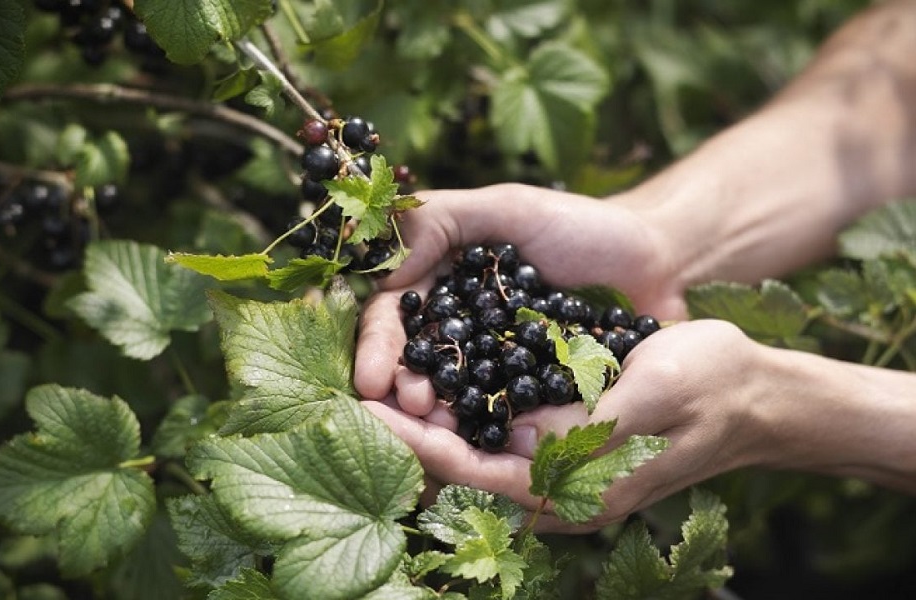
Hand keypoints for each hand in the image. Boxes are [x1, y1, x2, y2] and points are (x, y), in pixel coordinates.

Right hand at [354, 183, 684, 415]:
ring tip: (435, 428)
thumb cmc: (583, 226)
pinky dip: (487, 431)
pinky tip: (480, 445)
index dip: (379, 347)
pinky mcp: (533, 398)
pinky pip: (504, 418)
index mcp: (441, 285)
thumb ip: (442, 219)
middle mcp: (460, 331)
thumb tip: (383, 266)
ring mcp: (495, 368)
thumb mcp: (509, 208)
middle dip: (403, 388)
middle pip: (416, 365)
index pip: (392, 317)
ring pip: (453, 397)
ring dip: (437, 418)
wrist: (660, 262)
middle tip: (411, 406)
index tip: (372, 378)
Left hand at [362, 319, 769, 532]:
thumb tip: (509, 442)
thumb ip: (581, 428)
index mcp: (572, 492)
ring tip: (380, 377)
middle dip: (409, 431)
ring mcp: (557, 463)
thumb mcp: (647, 399)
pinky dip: (461, 401)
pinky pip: (497, 425)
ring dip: (428, 414)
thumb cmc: (708, 389)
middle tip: (356, 391)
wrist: (752, 389)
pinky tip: (434, 368)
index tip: (368, 412)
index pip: (472, 475)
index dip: (415, 444)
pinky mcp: (561, 434)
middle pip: (460, 466)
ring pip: (473, 445)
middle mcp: (555, 487)